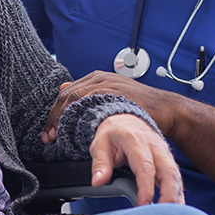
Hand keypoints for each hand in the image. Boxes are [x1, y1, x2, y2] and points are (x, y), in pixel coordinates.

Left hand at [43, 71, 177, 140]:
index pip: (66, 94)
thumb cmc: (139, 106)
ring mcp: (108, 85)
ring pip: (76, 99)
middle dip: (55, 118)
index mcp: (96, 78)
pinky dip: (80, 117)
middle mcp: (100, 78)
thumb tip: (62, 89)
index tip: (49, 131)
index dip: (54, 113)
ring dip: (64, 118)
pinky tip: (76, 130)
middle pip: (67, 96)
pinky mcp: (116, 94)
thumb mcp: (112, 95)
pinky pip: (92, 104)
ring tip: (59, 136)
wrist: (165, 108)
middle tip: (49, 136)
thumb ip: (88, 92)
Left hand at [90, 113, 183, 204]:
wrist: (126, 119)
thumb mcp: (100, 144)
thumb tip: (98, 182)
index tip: (143, 204)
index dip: (147, 187)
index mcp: (137, 142)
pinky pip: (177, 178)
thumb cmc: (114, 133)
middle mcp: (155, 147)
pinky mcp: (168, 161)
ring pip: (176, 176)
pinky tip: (177, 208)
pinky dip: (178, 194)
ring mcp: (164, 154)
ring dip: (176, 196)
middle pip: (169, 172)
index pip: (146, 167)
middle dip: (169, 195)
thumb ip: (100, 163)